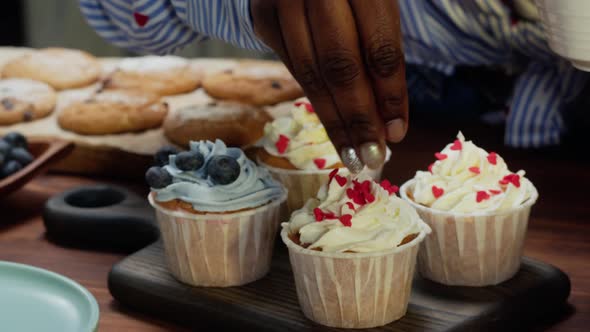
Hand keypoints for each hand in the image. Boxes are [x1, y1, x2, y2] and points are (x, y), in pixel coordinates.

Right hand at [251, 0, 407, 170]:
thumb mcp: (378, 1)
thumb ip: (383, 49)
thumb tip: (390, 121)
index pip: (378, 47)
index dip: (390, 94)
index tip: (398, 133)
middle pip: (340, 66)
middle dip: (358, 118)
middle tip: (373, 159)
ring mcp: (282, 1)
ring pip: (310, 73)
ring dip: (334, 122)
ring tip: (354, 156)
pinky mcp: (262, 17)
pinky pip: (292, 67)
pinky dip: (315, 100)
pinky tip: (333, 126)